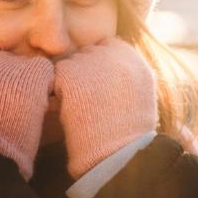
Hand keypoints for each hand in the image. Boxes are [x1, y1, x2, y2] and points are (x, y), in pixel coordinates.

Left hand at [54, 37, 157, 178]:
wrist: (118, 151)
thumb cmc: (129, 134)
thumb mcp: (140, 94)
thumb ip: (127, 73)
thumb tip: (112, 67)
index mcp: (133, 58)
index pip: (107, 46)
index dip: (100, 66)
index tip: (100, 86)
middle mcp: (112, 53)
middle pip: (87, 52)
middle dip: (84, 71)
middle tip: (87, 99)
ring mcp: (90, 60)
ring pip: (70, 63)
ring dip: (70, 81)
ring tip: (80, 108)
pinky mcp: (69, 72)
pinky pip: (56, 77)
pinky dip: (58, 92)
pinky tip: (69, 110)